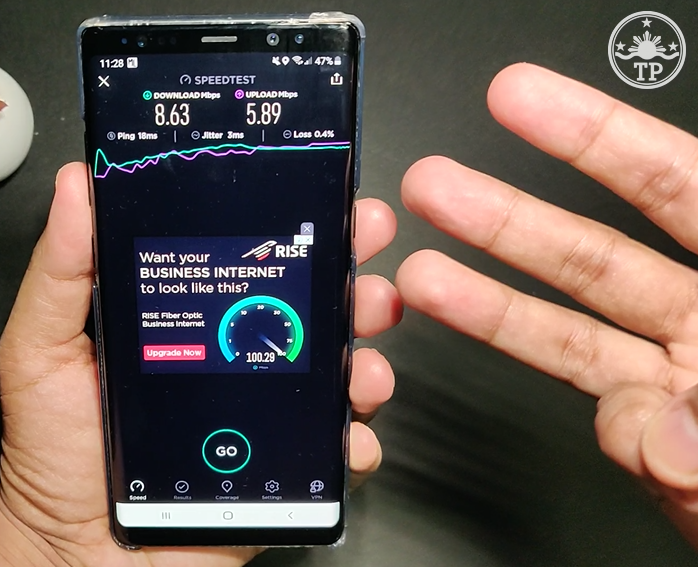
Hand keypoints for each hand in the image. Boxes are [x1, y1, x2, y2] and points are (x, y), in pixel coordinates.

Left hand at [0, 163, 400, 565]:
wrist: (74, 551)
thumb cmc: (51, 452)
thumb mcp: (40, 348)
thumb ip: (59, 270)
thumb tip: (75, 186)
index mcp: (186, 319)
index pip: (247, 258)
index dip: (293, 223)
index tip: (327, 194)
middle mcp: (231, 358)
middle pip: (308, 307)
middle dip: (351, 278)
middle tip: (368, 261)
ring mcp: (260, 414)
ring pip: (336, 372)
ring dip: (367, 355)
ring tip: (364, 358)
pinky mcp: (279, 469)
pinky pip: (336, 449)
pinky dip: (358, 439)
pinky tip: (350, 433)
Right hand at [397, 63, 697, 547]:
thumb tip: (654, 426)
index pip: (684, 186)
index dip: (599, 139)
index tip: (524, 103)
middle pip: (600, 255)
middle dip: (507, 217)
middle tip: (436, 186)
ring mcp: (687, 384)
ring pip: (577, 333)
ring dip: (492, 306)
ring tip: (422, 278)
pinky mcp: (668, 442)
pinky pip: (608, 420)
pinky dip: (599, 428)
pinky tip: (612, 429)